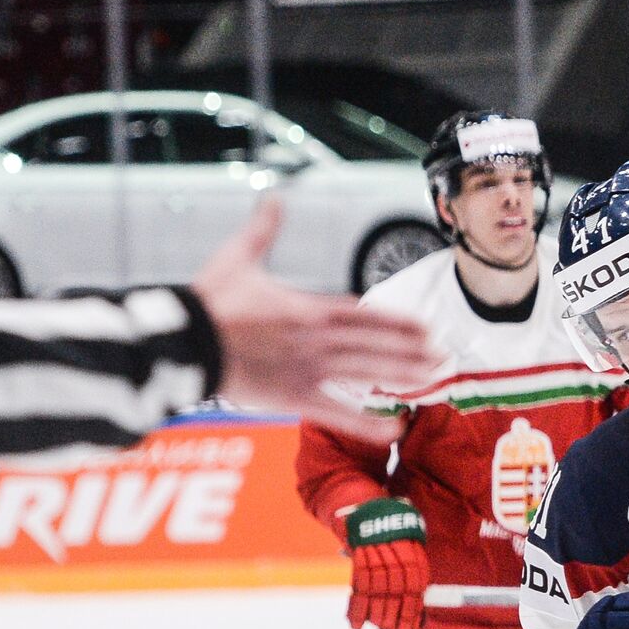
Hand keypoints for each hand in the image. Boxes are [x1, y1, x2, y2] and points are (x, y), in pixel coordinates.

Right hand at [192, 197, 438, 443]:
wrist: (183, 341)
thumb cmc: (209, 301)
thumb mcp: (238, 258)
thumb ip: (263, 230)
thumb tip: (274, 196)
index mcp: (308, 308)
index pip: (365, 315)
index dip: (398, 323)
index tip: (424, 328)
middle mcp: (317, 339)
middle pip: (376, 345)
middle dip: (413, 351)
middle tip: (445, 356)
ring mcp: (308, 369)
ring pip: (366, 373)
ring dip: (403, 377)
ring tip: (434, 379)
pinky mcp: (292, 397)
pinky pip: (337, 413)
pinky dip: (367, 424)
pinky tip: (395, 431)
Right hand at [345, 498, 428, 628]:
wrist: (359, 501)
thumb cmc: (383, 527)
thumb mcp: (403, 541)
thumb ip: (407, 568)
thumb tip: (412, 606)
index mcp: (413, 546)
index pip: (417, 584)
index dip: (414, 610)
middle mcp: (398, 546)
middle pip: (401, 588)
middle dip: (398, 616)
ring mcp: (378, 546)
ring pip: (381, 587)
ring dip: (378, 613)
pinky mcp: (358, 548)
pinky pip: (359, 582)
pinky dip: (357, 606)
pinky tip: (356, 623)